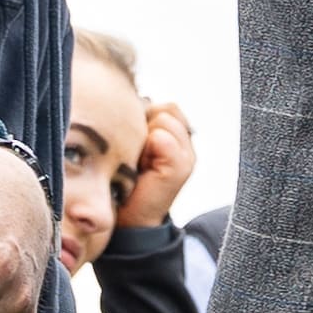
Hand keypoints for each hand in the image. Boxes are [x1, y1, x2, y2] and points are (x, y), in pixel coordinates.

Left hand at [120, 99, 197, 232]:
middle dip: (144, 125)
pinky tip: (143, 166)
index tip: (133, 144)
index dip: (143, 118)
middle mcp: (186, 143)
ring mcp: (187, 155)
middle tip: (136, 154)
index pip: (165, 105)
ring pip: (164, 120)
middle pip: (165, 109)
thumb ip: (140, 119)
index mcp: (176, 134)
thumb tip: (130, 95)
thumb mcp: (133, 141)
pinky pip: (162, 138)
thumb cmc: (125, 176)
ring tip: (139, 160)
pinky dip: (147, 148)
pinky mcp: (182, 166)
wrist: (128, 217)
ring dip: (144, 136)